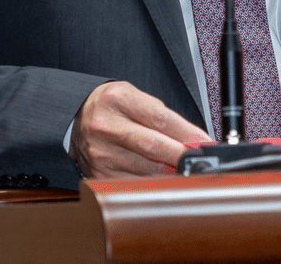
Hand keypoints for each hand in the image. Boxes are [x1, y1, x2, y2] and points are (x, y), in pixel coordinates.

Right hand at [70, 80, 211, 177]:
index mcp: (119, 100)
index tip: (205, 143)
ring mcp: (100, 153)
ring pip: (145, 169)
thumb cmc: (110, 106)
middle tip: (200, 161)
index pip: (160, 119)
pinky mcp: (98, 174)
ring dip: (170, 172)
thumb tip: (194, 139)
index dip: (187, 134)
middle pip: (153, 147)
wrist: (75, 116)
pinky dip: (151, 182)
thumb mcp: (135, 96)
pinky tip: (160, 177)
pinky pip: (132, 183)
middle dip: (182, 156)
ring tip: (181, 167)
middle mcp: (106, 126)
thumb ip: (163, 116)